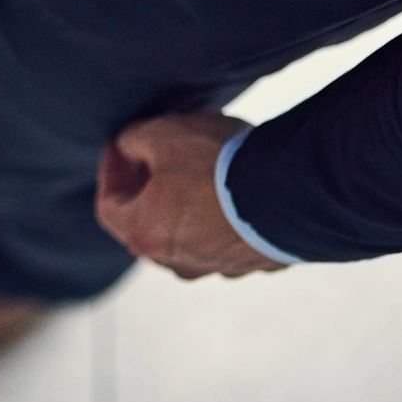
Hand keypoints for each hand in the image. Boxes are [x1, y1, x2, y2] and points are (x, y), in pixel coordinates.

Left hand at [95, 111, 282, 279]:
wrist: (293, 193)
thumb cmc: (217, 165)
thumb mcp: (161, 134)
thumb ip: (132, 141)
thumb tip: (128, 147)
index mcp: (144, 235)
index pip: (109, 207)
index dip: (110, 172)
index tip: (121, 146)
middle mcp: (178, 262)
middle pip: (148, 224)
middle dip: (147, 188)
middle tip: (154, 156)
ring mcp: (219, 267)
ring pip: (190, 234)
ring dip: (187, 204)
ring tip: (199, 168)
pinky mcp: (255, 262)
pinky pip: (229, 237)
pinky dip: (224, 215)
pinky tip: (235, 186)